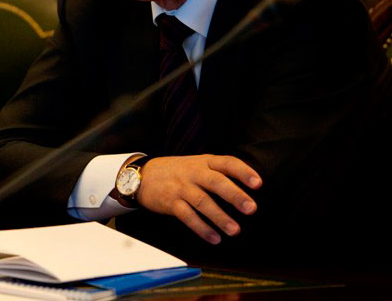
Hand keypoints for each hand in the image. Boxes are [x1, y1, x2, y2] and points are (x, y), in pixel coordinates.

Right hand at [136, 155, 261, 244]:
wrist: (142, 175)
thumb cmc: (177, 172)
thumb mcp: (196, 164)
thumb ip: (217, 172)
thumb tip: (247, 190)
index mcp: (204, 162)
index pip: (226, 163)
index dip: (243, 172)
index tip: (258, 183)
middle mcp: (193, 173)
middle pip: (216, 182)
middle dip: (234, 195)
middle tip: (251, 208)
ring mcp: (181, 187)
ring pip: (202, 202)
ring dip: (220, 217)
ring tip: (235, 230)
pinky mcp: (170, 202)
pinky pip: (187, 216)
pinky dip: (201, 228)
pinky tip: (214, 238)